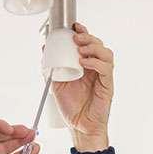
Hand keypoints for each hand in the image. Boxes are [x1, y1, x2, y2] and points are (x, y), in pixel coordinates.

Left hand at [49, 22, 113, 151]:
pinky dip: (96, 62)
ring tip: (80, 50)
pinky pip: (106, 68)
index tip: (74, 26)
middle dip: (87, 37)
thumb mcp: (56, 84)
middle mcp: (96, 69)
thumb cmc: (71, 107)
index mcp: (86, 66)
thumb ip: (51, 68)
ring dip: (93, 47)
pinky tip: (86, 62)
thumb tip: (44, 50)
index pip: (88, 43)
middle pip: (98, 44)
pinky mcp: (108, 85)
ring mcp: (103, 76)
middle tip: (76, 38)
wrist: (80, 127)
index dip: (83, 32)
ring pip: (106, 53)